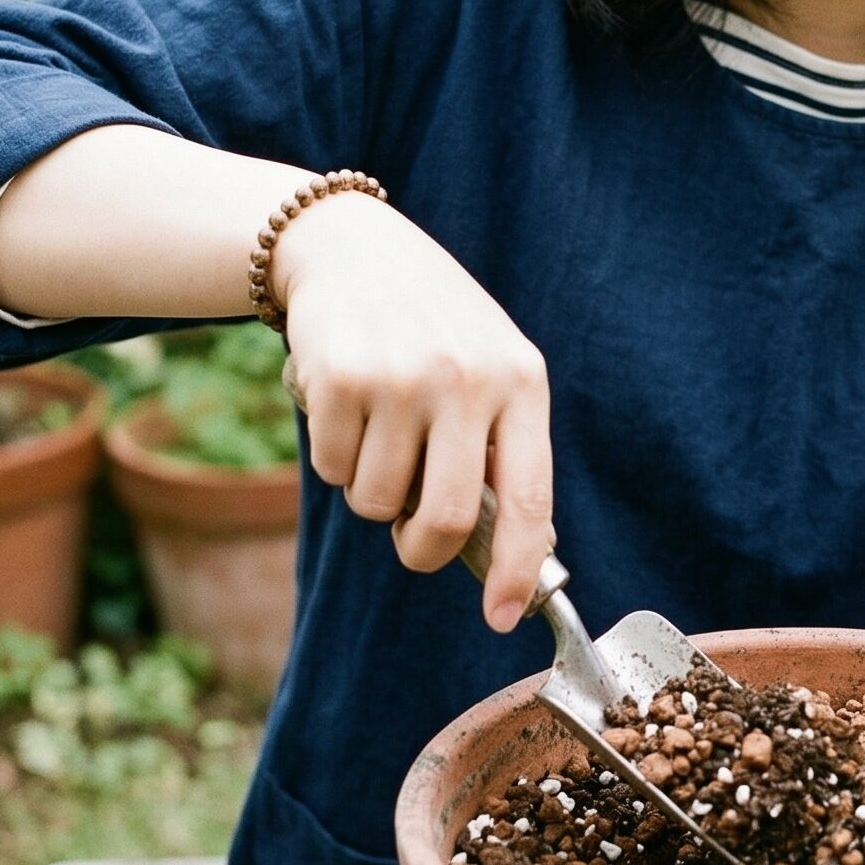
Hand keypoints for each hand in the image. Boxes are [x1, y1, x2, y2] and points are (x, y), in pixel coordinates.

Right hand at [270, 191, 553, 627]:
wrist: (353, 248)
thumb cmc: (433, 326)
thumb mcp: (490, 367)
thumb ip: (503, 448)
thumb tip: (519, 552)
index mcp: (521, 381)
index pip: (529, 499)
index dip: (518, 570)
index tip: (504, 616)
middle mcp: (467, 378)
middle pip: (446, 519)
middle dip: (424, 551)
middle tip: (413, 541)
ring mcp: (402, 377)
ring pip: (380, 502)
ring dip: (374, 491)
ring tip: (380, 432)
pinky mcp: (340, 377)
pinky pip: (334, 469)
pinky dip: (337, 456)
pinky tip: (347, 404)